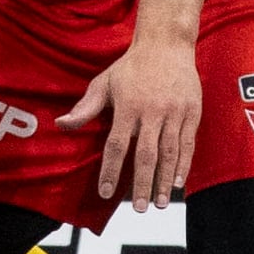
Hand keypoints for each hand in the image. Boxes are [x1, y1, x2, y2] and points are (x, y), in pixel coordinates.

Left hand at [60, 30, 202, 207]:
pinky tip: (178, 183)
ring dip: (165, 181)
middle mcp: (152, 111)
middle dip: (142, 184)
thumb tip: (61, 124)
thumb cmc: (131, 66)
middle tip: (139, 209)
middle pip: (146, 154)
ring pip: (170, 152)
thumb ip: (85, 108)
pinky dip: (183, 165)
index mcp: (128, 106)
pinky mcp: (192, 112)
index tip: (105, 192)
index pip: (117, 145)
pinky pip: (188, 143)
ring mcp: (174, 112)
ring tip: (161, 204)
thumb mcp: (104, 83)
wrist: (166, 44)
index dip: (110, 170)